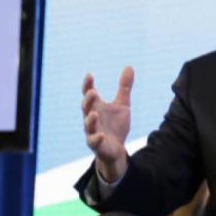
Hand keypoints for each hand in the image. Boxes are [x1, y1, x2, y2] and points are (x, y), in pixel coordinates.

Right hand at [82, 67, 133, 182]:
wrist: (116, 149)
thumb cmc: (115, 125)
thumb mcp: (123, 104)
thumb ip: (124, 87)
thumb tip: (129, 66)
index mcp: (96, 107)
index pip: (89, 94)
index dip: (88, 85)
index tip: (90, 75)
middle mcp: (92, 118)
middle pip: (86, 108)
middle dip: (88, 100)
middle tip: (92, 92)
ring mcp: (93, 131)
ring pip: (88, 125)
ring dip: (90, 120)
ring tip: (95, 114)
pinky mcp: (97, 144)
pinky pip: (94, 141)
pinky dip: (96, 138)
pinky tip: (101, 134)